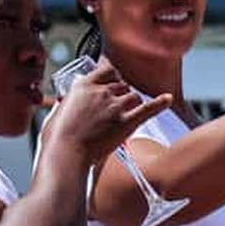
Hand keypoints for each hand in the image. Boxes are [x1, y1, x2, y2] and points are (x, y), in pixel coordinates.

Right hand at [43, 58, 171, 165]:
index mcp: (83, 86)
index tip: (114, 80)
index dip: (112, 75)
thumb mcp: (57, 113)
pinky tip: (167, 99)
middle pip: (122, 85)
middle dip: (122, 94)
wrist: (67, 155)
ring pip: (134, 96)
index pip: (106, 70)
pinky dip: (160, 103)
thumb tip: (66, 104)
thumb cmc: (57, 139)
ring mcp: (115, 107)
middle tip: (117, 106)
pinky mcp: (126, 123)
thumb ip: (68, 104)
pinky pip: (148, 109)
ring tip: (127, 114)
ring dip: (133, 104)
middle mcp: (101, 92)